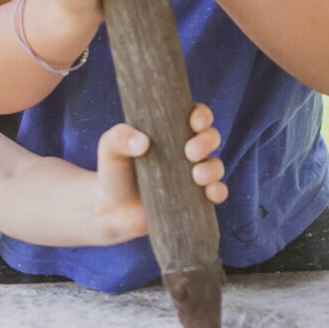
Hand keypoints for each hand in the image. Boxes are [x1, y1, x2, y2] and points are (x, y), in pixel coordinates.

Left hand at [92, 103, 226, 243]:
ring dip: (213, 168)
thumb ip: (119, 137)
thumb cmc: (113, 173)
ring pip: (216, 165)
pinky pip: (216, 192)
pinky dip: (219, 191)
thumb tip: (143, 143)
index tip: (194, 123)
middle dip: (207, 141)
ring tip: (196, 176)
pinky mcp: (195, 199)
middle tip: (189, 152)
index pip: (195, 115)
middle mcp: (186, 150)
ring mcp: (193, 175)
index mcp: (171, 131)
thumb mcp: (109, 149)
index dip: (202, 115)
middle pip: (211, 137)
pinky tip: (210, 193)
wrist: (112, 212)